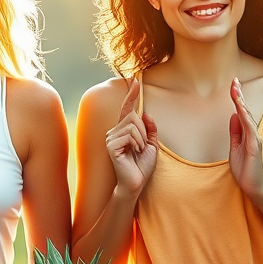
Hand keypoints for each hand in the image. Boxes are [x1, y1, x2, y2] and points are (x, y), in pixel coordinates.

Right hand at [106, 79, 157, 197]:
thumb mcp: (152, 145)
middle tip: (142, 147)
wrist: (135, 184)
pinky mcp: (111, 145)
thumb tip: (145, 113)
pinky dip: (137, 143)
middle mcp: (114, 131)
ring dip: (141, 139)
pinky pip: (129, 135)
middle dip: (144, 131)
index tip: (134, 79)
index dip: (131, 94)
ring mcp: (110, 137)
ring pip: (132, 125)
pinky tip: (132, 153)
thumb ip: (150, 129)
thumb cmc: (141, 166)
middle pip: (133, 116)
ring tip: (137, 151)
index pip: (128, 108)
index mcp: (123, 130)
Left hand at [229, 78, 262, 199]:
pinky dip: (245, 118)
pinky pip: (249, 130)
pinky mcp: (254, 147)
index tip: (233, 85)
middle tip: (234, 81)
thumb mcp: (235, 147)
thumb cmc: (245, 169)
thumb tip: (233, 115)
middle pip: (245, 111)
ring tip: (236, 90)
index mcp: (247, 134)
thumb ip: (235, 132)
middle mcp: (252, 134)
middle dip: (239, 96)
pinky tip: (240, 109)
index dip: (237, 99)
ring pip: (247, 117)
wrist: (253, 187)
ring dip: (241, 103)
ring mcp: (254, 140)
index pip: (241, 113)